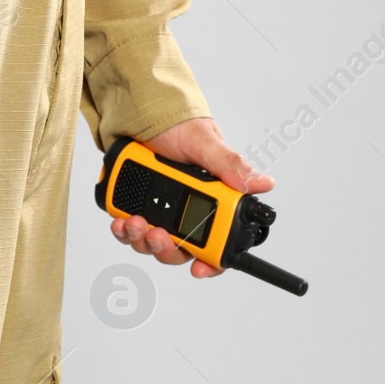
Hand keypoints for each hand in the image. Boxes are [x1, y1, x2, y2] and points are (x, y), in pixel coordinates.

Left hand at [108, 117, 272, 277]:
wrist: (138, 114)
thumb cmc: (177, 125)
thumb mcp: (204, 143)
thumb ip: (230, 166)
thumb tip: (263, 184)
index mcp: (212, 199)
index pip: (217, 242)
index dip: (212, 262)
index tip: (199, 269)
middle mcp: (186, 210)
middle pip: (181, 251)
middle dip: (166, 249)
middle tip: (157, 235)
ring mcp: (159, 211)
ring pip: (152, 244)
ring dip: (142, 239)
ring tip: (135, 222)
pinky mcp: (135, 207)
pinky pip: (129, 230)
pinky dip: (124, 230)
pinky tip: (120, 220)